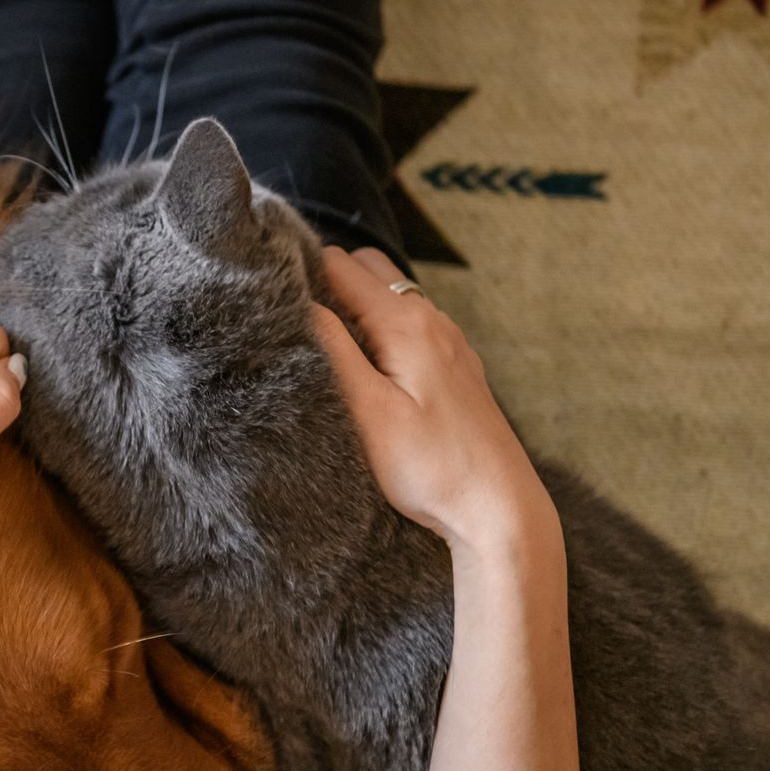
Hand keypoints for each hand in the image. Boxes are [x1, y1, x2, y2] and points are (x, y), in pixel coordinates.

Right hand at [312, 247, 555, 557]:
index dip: (301, 273)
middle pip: (367, 268)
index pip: (340, 264)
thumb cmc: (431, 467)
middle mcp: (431, 319)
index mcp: (406, 322)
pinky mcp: (454, 366)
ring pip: (390, 296)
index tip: (271, 299)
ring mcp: (448, 341)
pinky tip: (367, 369)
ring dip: (354, 306)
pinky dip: (380, 329)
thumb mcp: (368, 411)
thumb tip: (300, 304)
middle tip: (295, 322)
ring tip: (324, 346)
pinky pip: (410, 325)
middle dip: (327, 281)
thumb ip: (333, 350)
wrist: (498, 507)